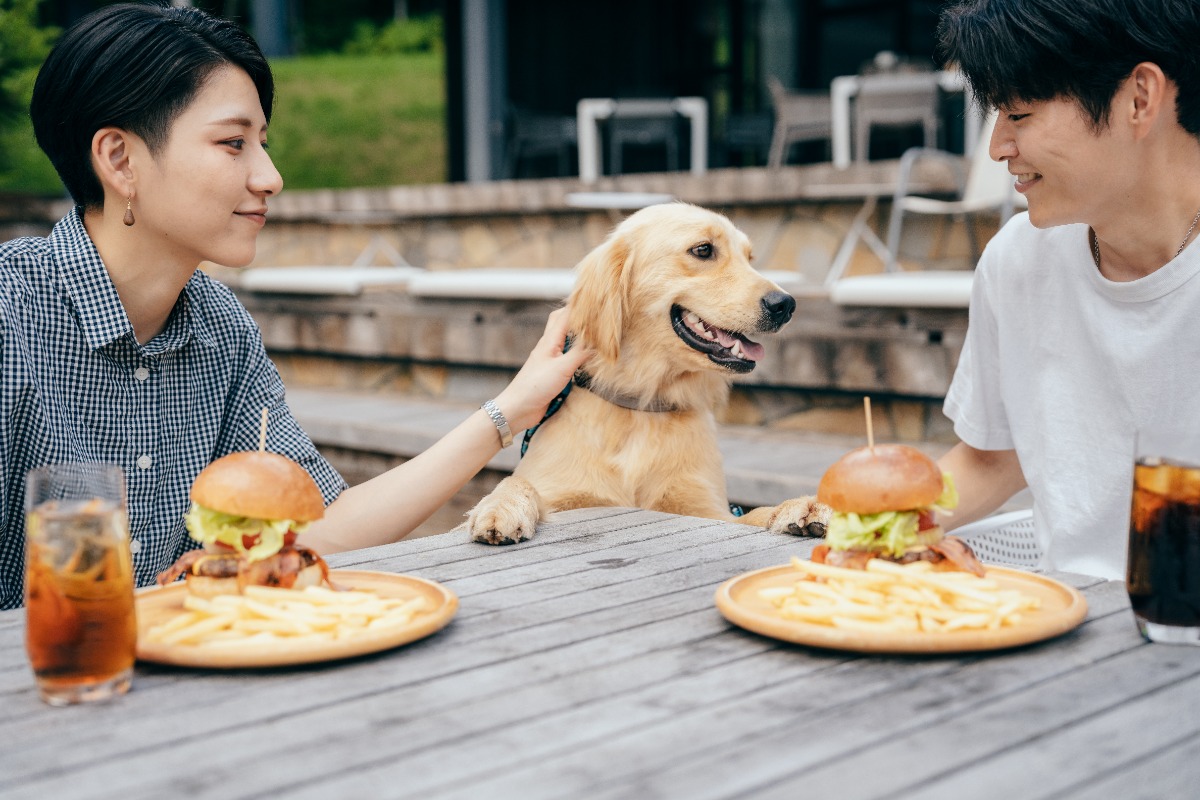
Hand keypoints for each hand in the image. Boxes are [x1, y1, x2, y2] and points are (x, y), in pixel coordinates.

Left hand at [492, 306, 591, 432]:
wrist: (518, 408)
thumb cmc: (535, 386)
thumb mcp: (562, 368)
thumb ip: (581, 353)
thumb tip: (599, 341)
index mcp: (550, 341)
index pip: (566, 315)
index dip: (580, 306)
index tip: (595, 300)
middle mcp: (549, 346)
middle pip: (561, 322)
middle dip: (576, 315)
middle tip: (593, 314)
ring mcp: (550, 359)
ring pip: (564, 339)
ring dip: (577, 333)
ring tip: (592, 332)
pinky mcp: (552, 372)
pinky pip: (566, 356)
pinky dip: (576, 352)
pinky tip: (585, 358)